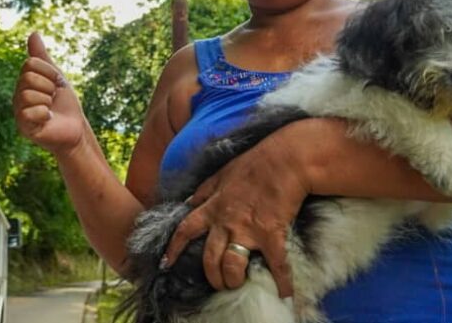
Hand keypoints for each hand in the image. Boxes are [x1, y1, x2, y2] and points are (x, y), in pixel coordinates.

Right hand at [12, 32, 85, 156]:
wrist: (75, 128)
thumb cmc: (64, 103)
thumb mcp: (55, 75)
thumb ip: (42, 57)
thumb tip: (33, 33)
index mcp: (23, 82)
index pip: (30, 64)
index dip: (49, 72)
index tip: (57, 83)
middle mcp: (17, 96)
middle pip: (28, 78)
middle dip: (48, 86)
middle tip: (53, 97)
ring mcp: (18, 112)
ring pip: (28, 95)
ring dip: (46, 101)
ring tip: (50, 109)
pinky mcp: (23, 127)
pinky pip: (29, 112)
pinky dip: (44, 114)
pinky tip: (47, 119)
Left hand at [161, 128, 311, 297]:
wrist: (285, 159)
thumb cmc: (254, 164)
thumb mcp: (221, 173)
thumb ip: (204, 191)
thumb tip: (188, 202)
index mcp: (212, 206)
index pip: (185, 229)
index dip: (174, 248)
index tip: (166, 263)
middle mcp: (226, 221)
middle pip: (209, 257)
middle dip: (211, 275)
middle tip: (218, 283)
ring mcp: (248, 230)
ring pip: (232, 265)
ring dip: (233, 279)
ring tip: (238, 285)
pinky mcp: (271, 234)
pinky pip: (276, 264)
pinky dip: (282, 281)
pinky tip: (285, 293)